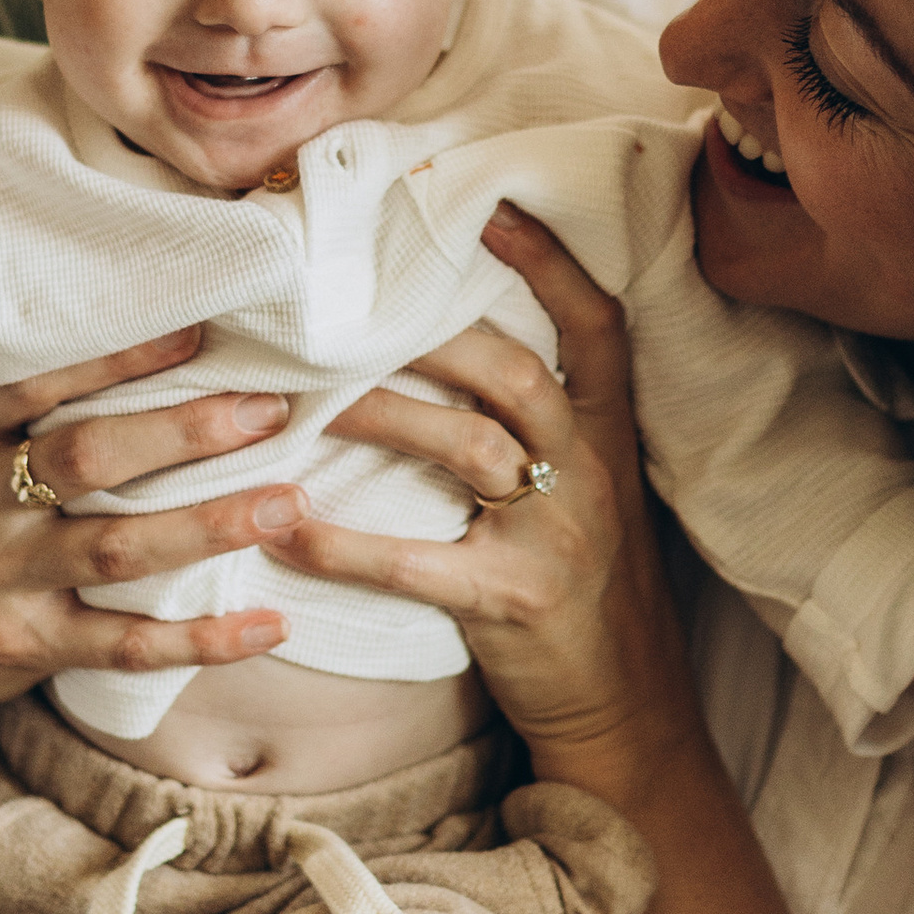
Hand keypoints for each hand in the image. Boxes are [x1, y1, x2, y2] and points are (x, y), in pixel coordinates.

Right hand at [0, 330, 316, 750]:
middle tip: (272, 412)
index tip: (205, 332)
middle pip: (89, 457)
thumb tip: (121, 308)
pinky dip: (204, 638)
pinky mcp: (23, 645)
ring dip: (212, 526)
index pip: (42, 379)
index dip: (125, 355)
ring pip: (119, 549)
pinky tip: (271, 623)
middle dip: (187, 433)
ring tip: (292, 503)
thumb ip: (10, 386)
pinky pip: (127, 644)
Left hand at [274, 203, 699, 784]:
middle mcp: (592, 474)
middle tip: (340, 308)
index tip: (490, 205)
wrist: (625, 708)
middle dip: (428, 333)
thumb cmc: (581, 586)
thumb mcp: (586, 494)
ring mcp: (559, 536)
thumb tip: (434, 353)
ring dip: (377, 415)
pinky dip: (346, 546)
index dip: (550, 263)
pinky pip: (419, 562)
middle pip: (513, 371)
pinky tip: (287, 529)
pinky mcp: (516, 602)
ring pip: (464, 446)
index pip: (596, 328)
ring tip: (299, 399)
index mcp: (606, 438)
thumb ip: (534, 429)